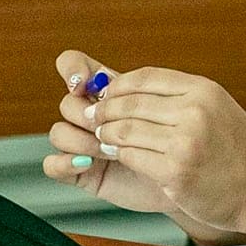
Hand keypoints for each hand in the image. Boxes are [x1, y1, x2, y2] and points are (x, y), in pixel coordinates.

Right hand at [44, 51, 177, 215]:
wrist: (193, 180)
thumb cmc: (185, 141)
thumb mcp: (172, 107)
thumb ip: (145, 90)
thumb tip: (108, 80)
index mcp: (110, 91)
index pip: (74, 65)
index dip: (72, 69)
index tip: (83, 83)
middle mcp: (93, 114)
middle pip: (68, 102)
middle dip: (89, 115)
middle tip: (112, 128)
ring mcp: (85, 143)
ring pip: (58, 132)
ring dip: (81, 140)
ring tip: (108, 151)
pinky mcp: (81, 171)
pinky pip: (52, 164)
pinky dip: (64, 163)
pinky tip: (87, 164)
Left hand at [81, 62, 245, 234]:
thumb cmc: (238, 151)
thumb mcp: (216, 107)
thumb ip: (180, 97)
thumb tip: (131, 90)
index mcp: (204, 90)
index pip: (146, 77)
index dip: (118, 85)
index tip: (105, 94)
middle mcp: (195, 111)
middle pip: (130, 102)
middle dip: (104, 110)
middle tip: (93, 118)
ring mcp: (185, 142)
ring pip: (125, 130)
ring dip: (108, 134)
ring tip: (104, 138)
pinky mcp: (175, 171)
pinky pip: (132, 157)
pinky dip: (120, 156)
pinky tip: (118, 156)